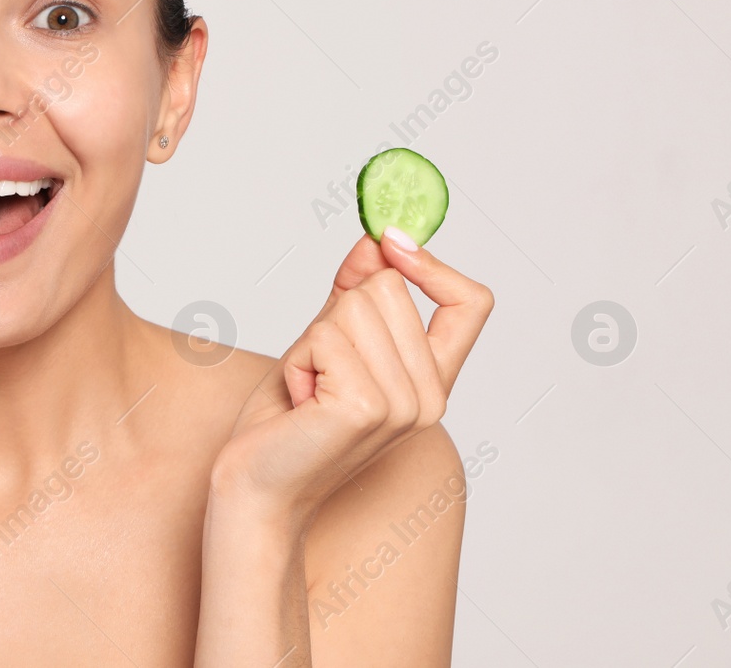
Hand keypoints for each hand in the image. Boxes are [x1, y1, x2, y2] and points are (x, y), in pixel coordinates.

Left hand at [212, 227, 494, 529]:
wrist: (258, 489)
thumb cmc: (288, 424)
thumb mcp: (325, 345)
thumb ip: (354, 295)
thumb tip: (376, 241)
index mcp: (432, 382)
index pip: (472, 303)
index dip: (434, 265)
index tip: (393, 243)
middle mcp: (431, 397)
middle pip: (388, 287)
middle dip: (334, 315)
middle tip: (318, 371)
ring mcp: (404, 404)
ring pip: (354, 304)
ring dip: (311, 341)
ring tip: (309, 389)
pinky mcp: (366, 406)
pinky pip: (324, 334)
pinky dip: (298, 359)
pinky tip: (301, 403)